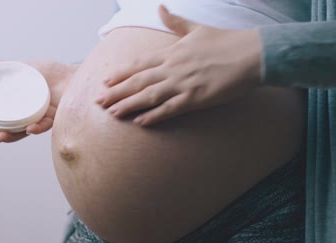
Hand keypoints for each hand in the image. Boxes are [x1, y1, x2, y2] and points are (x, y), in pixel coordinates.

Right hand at [0, 61, 77, 141]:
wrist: (73, 75)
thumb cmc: (50, 73)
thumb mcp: (25, 68)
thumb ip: (6, 67)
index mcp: (17, 104)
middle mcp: (25, 114)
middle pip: (5, 128)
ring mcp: (38, 119)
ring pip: (21, 131)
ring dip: (9, 136)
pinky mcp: (54, 120)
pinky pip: (43, 126)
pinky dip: (36, 128)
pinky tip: (29, 129)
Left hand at [96, 5, 261, 125]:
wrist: (252, 54)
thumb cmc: (226, 41)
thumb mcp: (197, 28)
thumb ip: (175, 22)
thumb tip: (161, 8)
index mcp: (172, 53)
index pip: (139, 64)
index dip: (121, 74)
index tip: (105, 81)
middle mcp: (173, 68)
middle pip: (139, 82)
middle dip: (117, 92)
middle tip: (98, 102)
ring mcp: (183, 84)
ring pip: (150, 96)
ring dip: (130, 105)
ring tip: (112, 113)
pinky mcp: (196, 98)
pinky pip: (171, 109)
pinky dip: (155, 115)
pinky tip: (141, 122)